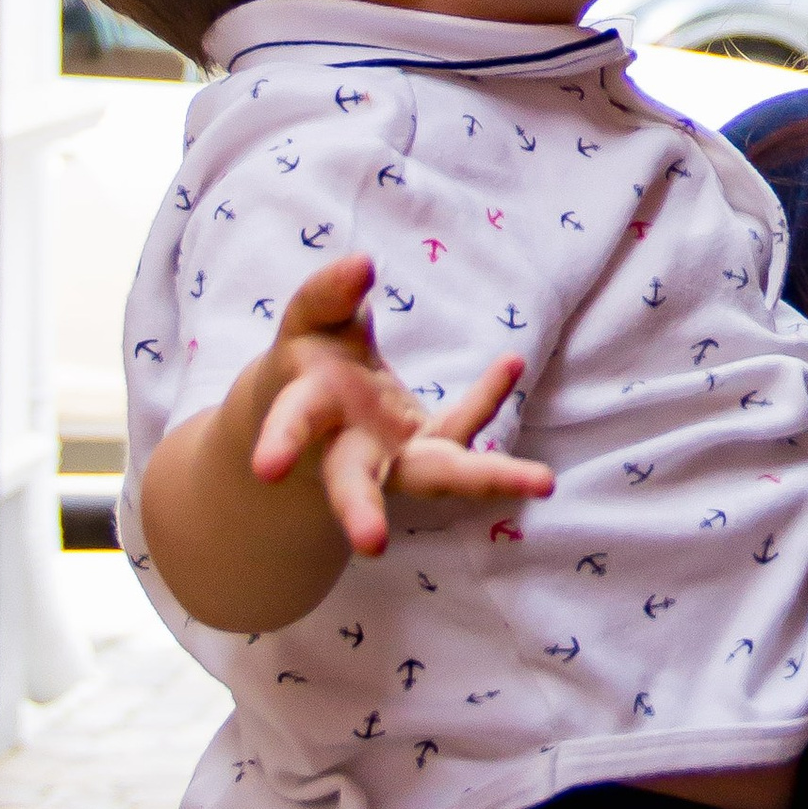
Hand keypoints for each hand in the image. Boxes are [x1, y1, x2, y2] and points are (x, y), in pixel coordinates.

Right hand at [251, 254, 542, 557]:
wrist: (308, 416)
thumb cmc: (307, 361)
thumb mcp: (308, 322)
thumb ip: (328, 294)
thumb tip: (362, 264)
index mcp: (307, 413)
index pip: (293, 424)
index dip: (280, 442)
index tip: (266, 468)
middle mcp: (349, 448)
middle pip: (351, 484)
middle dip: (358, 511)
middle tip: (371, 544)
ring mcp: (395, 457)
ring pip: (434, 476)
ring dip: (486, 480)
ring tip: (541, 482)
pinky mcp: (428, 449)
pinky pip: (461, 427)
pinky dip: (487, 397)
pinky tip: (510, 362)